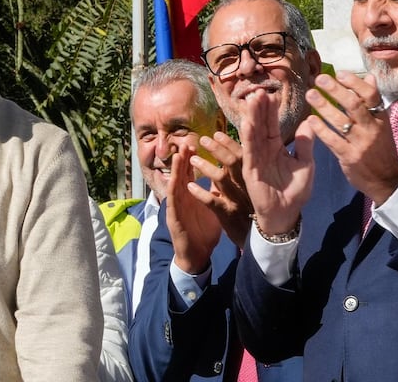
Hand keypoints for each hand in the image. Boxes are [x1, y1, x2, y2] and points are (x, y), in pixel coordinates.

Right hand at [166, 151, 221, 274]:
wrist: (195, 255)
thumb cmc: (203, 232)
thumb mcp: (212, 209)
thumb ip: (214, 193)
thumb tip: (224, 179)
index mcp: (192, 195)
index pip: (192, 173)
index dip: (194, 158)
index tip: (199, 143)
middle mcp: (182, 198)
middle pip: (182, 174)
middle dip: (184, 157)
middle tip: (187, 141)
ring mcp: (177, 207)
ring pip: (176, 184)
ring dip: (176, 169)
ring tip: (179, 153)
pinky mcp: (174, 218)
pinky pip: (174, 202)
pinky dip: (173, 190)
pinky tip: (174, 180)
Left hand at [190, 131, 253, 243]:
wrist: (264, 239)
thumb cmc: (259, 211)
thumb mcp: (257, 191)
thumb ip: (246, 173)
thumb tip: (238, 153)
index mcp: (254, 179)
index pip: (243, 156)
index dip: (230, 143)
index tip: (217, 133)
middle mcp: (247, 187)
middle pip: (232, 163)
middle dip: (217, 149)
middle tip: (203, 139)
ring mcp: (237, 200)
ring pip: (221, 180)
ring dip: (206, 167)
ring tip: (192, 159)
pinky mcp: (228, 214)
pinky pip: (212, 202)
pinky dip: (200, 193)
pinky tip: (190, 186)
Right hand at [242, 89, 313, 236]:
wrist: (286, 213)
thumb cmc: (296, 191)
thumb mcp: (306, 165)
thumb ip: (305, 144)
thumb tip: (310, 122)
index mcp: (277, 147)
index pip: (273, 124)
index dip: (271, 110)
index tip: (272, 93)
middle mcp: (264, 150)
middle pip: (261, 125)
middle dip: (259, 108)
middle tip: (259, 90)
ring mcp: (256, 158)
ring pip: (253, 133)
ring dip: (252, 116)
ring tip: (252, 100)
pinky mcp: (251, 168)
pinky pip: (250, 150)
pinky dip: (248, 136)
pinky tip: (248, 122)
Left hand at [302, 71, 397, 204]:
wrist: (386, 180)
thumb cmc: (380, 148)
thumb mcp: (381, 124)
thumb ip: (372, 101)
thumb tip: (369, 76)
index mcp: (380, 118)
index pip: (371, 96)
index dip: (355, 83)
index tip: (340, 73)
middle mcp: (372, 128)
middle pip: (354, 105)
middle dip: (335, 90)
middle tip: (319, 79)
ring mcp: (361, 143)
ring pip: (341, 121)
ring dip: (324, 106)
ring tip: (310, 94)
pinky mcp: (350, 156)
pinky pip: (333, 140)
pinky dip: (321, 129)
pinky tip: (310, 120)